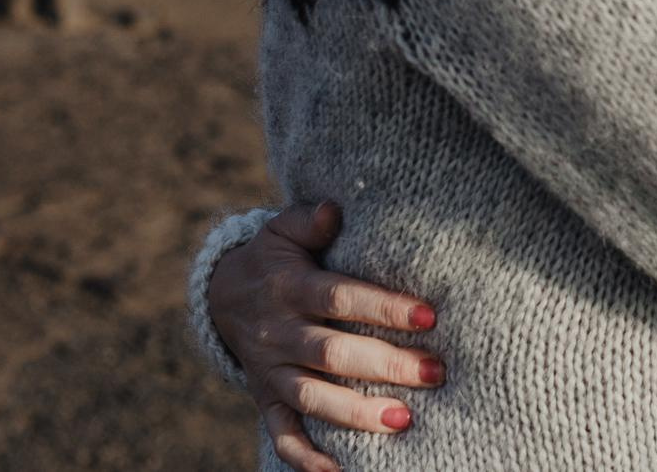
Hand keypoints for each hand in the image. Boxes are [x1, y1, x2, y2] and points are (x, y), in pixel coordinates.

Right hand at [206, 202, 444, 471]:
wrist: (222, 295)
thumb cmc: (276, 256)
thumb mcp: (284, 229)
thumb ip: (309, 220)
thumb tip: (333, 209)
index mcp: (289, 287)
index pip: (340, 298)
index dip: (383, 308)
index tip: (430, 317)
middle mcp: (278, 332)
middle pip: (331, 352)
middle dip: (385, 365)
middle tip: (435, 372)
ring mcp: (270, 371)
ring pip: (311, 397)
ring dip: (356, 413)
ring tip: (404, 421)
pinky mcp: (266, 400)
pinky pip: (283, 435)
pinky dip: (307, 459)